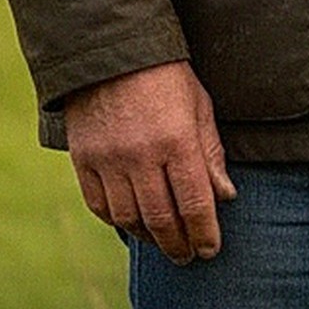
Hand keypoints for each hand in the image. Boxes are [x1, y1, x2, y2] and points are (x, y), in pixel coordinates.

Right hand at [64, 61, 236, 263]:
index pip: (194, 203)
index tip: (211, 250)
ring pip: (129, 218)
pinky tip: (132, 224)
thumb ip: (211, 154)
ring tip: (163, 242)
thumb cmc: (167, 76)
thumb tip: (225, 196)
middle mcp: (141, 156)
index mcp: (177, 140)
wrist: (113, 52)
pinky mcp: (83, 160)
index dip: (204, 233)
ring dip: (148, 237)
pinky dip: (117, 221)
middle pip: (161, 219)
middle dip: (178, 244)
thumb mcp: (200, 106)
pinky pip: (99, 205)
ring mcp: (108, 160)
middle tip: (188, 256)